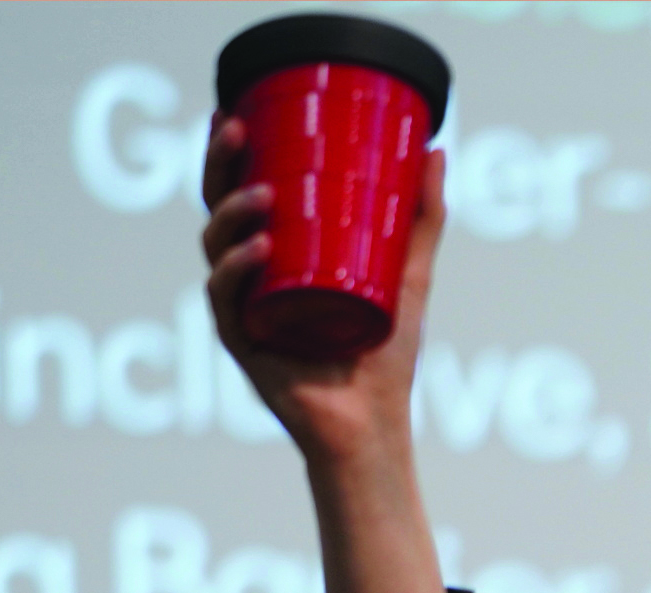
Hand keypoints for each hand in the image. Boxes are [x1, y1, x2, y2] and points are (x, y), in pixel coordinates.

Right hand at [199, 113, 446, 470]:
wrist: (374, 427)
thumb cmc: (385, 358)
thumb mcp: (410, 274)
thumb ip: (421, 217)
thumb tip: (435, 150)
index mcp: (277, 258)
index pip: (241, 192)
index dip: (229, 151)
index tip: (237, 108)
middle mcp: (251, 280)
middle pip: (217, 209)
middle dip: (219, 165)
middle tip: (238, 129)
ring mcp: (243, 311)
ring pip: (216, 249)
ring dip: (232, 215)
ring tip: (263, 196)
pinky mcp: (243, 345)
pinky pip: (226, 301)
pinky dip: (238, 272)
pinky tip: (257, 250)